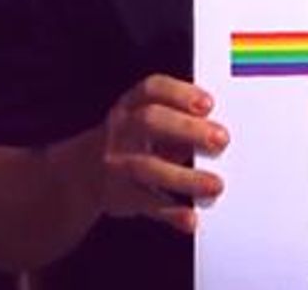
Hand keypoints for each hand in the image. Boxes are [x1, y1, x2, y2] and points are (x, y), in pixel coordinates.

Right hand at [101, 75, 228, 232]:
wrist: (87, 171)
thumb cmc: (136, 138)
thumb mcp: (150, 119)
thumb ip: (181, 118)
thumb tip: (219, 128)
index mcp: (132, 104)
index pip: (153, 89)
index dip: (180, 93)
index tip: (208, 104)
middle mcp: (121, 129)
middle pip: (150, 121)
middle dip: (187, 129)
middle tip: (221, 140)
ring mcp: (117, 162)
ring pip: (147, 167)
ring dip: (184, 177)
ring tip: (215, 185)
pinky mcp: (120, 194)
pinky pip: (146, 203)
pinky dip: (171, 213)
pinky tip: (191, 218)